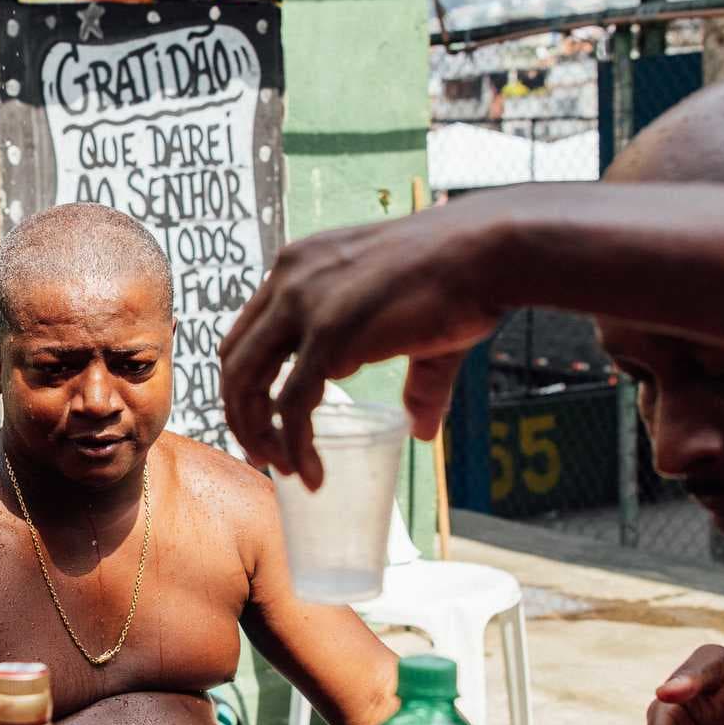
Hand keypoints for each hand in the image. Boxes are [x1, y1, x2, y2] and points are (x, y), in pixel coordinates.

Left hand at [220, 201, 506, 482]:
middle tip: (262, 454)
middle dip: (240, 413)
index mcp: (299, 265)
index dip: (245, 382)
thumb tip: (420, 429)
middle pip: (235, 359)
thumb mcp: (414, 323)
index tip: (262, 420)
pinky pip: (292, 404)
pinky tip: (311, 473)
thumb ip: (410, 376)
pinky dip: (295, 446)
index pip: (246, 330)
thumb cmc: (462, 279)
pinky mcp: (329, 334)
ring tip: (281, 469)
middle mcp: (289, 279)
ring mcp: (304, 304)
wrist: (489, 250)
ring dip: (257, 434)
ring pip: (249, 383)